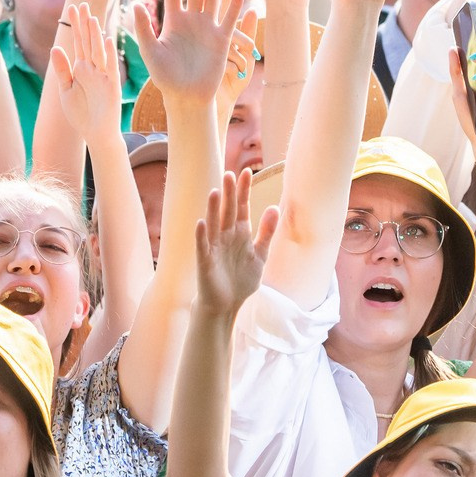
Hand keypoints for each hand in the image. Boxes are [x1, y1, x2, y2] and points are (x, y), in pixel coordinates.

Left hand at [134, 0, 246, 105]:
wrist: (186, 97)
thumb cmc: (165, 78)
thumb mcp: (150, 52)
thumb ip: (143, 29)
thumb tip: (135, 5)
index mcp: (172, 21)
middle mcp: (191, 21)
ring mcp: (208, 29)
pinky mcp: (222, 40)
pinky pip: (229, 18)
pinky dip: (234, 5)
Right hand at [192, 166, 276, 316]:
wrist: (227, 305)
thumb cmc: (241, 279)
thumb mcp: (260, 254)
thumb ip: (266, 232)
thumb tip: (274, 207)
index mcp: (240, 233)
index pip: (242, 207)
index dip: (243, 191)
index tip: (246, 172)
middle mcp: (226, 236)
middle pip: (228, 211)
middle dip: (230, 194)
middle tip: (229, 174)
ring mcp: (215, 247)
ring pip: (214, 224)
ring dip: (213, 209)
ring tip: (215, 192)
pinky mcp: (205, 261)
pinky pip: (203, 246)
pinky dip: (202, 235)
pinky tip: (201, 223)